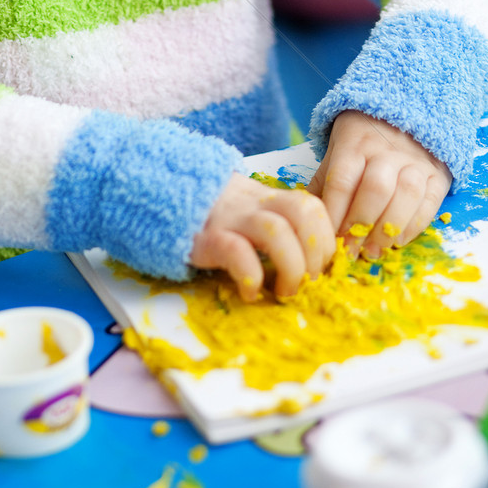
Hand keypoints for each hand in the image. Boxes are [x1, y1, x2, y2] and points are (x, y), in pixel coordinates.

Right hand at [190, 172, 336, 300]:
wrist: (162, 195)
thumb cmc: (212, 215)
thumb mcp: (248, 212)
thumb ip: (276, 226)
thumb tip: (312, 261)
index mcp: (268, 199)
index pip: (312, 206)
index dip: (326, 238)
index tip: (322, 267)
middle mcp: (254, 205)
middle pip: (303, 213)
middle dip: (316, 253)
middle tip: (307, 282)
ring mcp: (230, 218)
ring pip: (276, 231)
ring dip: (291, 266)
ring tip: (284, 291)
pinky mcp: (206, 237)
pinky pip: (236, 251)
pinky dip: (251, 276)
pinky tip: (249, 292)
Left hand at [307, 111, 451, 258]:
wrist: (405, 112)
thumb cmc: (362, 138)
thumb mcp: (337, 149)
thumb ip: (324, 181)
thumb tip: (306, 217)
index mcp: (354, 143)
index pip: (342, 181)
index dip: (335, 214)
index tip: (328, 239)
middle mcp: (386, 150)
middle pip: (375, 189)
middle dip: (361, 225)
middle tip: (350, 251)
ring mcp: (415, 161)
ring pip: (406, 195)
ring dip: (388, 229)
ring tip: (372, 251)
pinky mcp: (437, 173)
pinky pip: (430, 201)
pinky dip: (414, 226)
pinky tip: (397, 241)